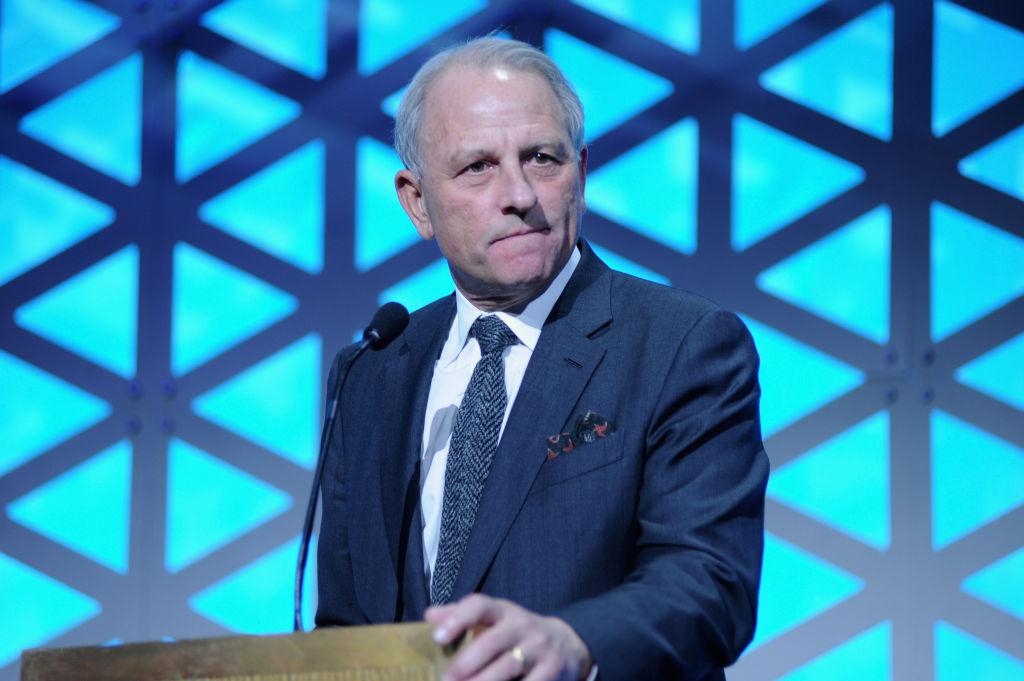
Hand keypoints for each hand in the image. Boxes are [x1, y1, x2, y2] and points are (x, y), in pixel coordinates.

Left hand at [425, 593, 591, 680]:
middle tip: (445, 680)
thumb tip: (429, 616)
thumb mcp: (495, 619)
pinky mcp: (552, 669)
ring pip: (508, 667)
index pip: (479, 605)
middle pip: (491, 642)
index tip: (437, 637)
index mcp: (503, 611)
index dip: (457, 618)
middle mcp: (522, 625)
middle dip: (466, 664)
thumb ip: (462, 616)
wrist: (566, 643)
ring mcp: (539, 647)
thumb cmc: (517, 633)